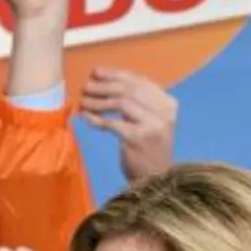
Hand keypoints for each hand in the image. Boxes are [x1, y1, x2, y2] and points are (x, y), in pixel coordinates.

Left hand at [82, 68, 177, 182]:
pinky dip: (96, 119)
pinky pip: (112, 123)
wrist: (157, 178)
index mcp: (168, 103)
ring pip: (120, 103)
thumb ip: (135, 103)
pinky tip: (85, 117)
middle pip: (129, 90)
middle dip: (104, 86)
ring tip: (82, 101)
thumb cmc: (148, 149)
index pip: (140, 81)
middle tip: (84, 86)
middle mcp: (164, 111)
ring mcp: (153, 125)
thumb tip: (102, 81)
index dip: (116, 75)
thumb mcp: (148, 121)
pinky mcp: (138, 139)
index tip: (96, 72)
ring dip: (98, 101)